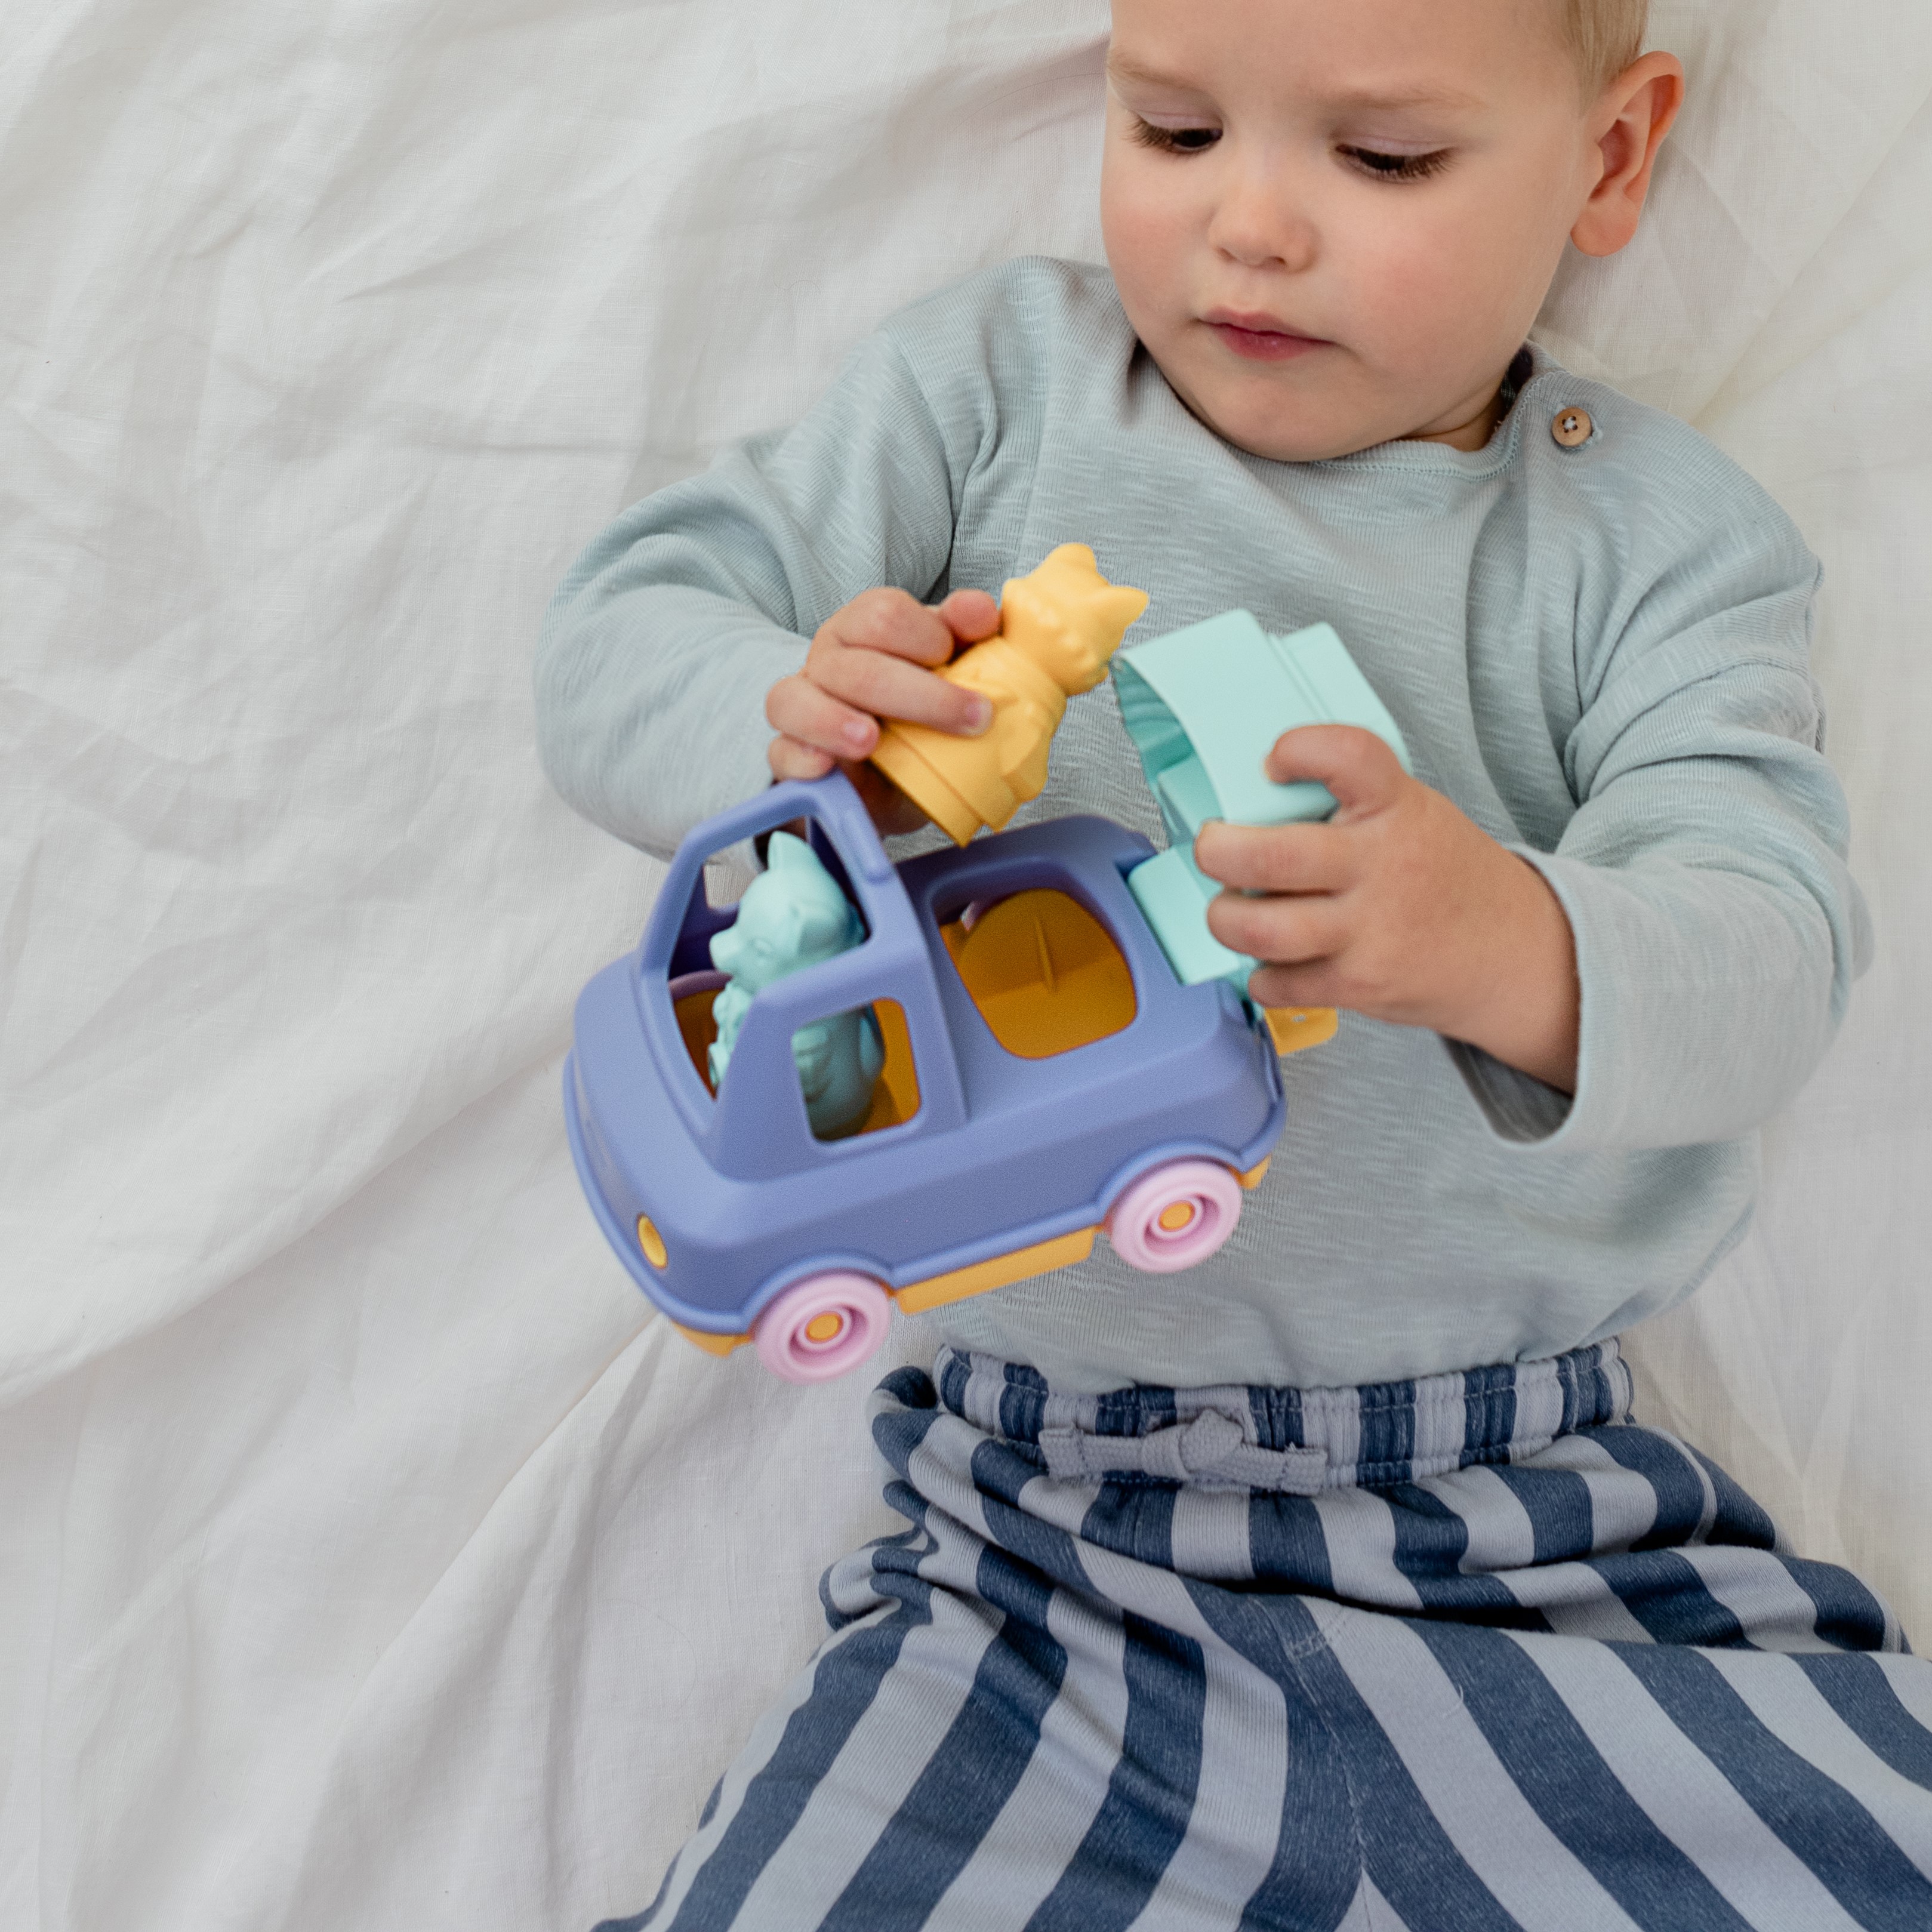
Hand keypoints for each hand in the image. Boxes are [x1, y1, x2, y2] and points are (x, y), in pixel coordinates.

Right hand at [767, 587, 1001, 834]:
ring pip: (796, 700)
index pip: (883, 614)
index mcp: (864, 627)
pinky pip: (780, 752)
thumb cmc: (924, 708)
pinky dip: (801, 759)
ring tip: (871, 741)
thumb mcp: (952, 666)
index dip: (927, 637)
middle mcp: (827, 660)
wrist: (902, 777)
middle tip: (972, 719)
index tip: (957, 663)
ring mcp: (801, 706)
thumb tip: (982, 611)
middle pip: (857, 667)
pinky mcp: (788, 755)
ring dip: (835, 721)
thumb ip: (966, 632)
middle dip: (919, 695)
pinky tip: (826, 767)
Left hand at [1194, 726, 1579, 1090]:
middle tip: (1214, 846)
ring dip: (1226, 918)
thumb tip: (1250, 796)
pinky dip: (1261, 973)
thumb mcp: (1411, 812)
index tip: (1274, 759)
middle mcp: (1382, 866)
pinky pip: (1277, 982)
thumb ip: (1347, 802)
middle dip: (1218, 850)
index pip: (1348, 755)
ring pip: (1261, 929)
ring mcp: (1369, 931)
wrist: (1509, 952)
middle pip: (1271, 855)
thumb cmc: (1441, 876)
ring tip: (1232, 908)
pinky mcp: (1357, 985)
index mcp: (1397, 807)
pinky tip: (1273, 956)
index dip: (1299, 748)